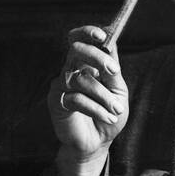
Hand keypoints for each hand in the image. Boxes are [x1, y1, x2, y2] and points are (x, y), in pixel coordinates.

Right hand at [49, 26, 129, 160]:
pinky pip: (76, 99)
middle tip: (113, 71)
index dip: (88, 32)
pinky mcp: (56, 102)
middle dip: (96, 57)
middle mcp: (71, 70)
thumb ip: (113, 71)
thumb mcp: (118, 92)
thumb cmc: (109, 115)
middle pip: (76, 50)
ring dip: (103, 96)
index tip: (103, 35)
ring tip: (116, 110)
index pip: (80, 39)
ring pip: (80, 78)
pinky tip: (107, 118)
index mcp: (86, 64)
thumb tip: (110, 45)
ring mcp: (61, 85)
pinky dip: (96, 109)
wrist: (98, 143)